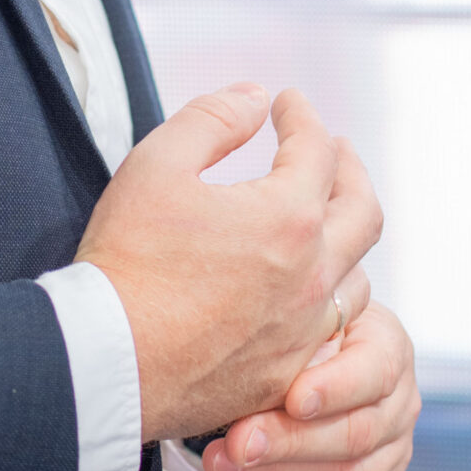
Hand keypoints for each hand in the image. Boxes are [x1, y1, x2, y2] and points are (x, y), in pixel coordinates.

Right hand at [75, 82, 381, 441]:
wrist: (108, 362)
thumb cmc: (127, 261)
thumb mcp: (156, 165)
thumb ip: (212, 119)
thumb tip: (254, 97)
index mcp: (288, 217)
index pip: (317, 149)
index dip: (303, 116)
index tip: (287, 102)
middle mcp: (313, 276)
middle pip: (362, 210)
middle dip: (349, 169)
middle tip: (334, 149)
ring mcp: (304, 331)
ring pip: (356, 276)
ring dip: (345, 236)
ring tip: (325, 218)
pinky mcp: (285, 373)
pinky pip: (331, 330)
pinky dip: (327, 295)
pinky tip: (306, 289)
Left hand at [202, 299, 418, 470]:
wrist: (300, 367)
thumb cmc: (294, 336)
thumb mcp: (297, 320)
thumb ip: (290, 333)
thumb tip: (259, 357)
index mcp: (388, 347)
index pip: (376, 372)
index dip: (335, 389)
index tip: (292, 398)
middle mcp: (400, 404)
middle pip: (356, 434)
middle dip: (289, 442)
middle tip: (236, 443)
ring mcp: (394, 456)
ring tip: (224, 464)